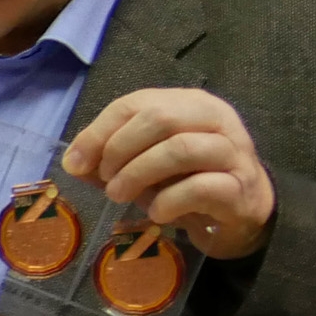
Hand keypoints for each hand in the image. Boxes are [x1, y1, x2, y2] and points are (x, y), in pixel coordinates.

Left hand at [62, 87, 274, 258]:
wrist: (243, 214)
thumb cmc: (189, 182)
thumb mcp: (145, 166)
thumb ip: (110, 160)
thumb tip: (73, 161)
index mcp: (190, 104)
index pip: (137, 102)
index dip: (99, 131)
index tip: (77, 162)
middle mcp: (216, 120)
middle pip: (159, 119)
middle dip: (120, 150)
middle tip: (106, 180)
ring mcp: (232, 152)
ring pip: (179, 149)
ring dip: (138, 174)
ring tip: (120, 196)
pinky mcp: (239, 188)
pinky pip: (198, 188)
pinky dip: (167, 202)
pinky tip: (156, 213)